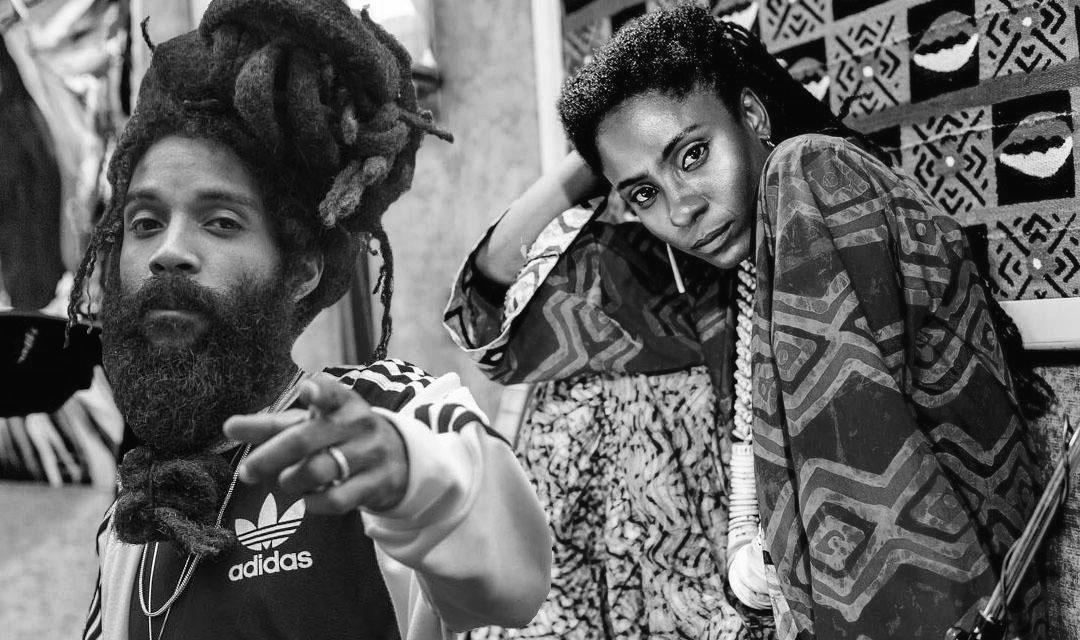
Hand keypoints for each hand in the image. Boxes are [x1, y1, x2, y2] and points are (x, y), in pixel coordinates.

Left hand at [223, 376, 408, 513]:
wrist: (397, 457)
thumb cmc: (338, 436)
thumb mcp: (309, 424)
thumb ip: (269, 426)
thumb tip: (228, 427)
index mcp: (341, 402)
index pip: (331, 392)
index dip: (319, 392)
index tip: (307, 391)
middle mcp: (357, 424)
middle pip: (304, 440)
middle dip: (269, 457)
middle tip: (246, 472)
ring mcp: (370, 453)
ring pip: (319, 471)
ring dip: (292, 481)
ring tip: (287, 482)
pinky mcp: (377, 483)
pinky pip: (336, 499)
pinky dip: (313, 503)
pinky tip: (309, 499)